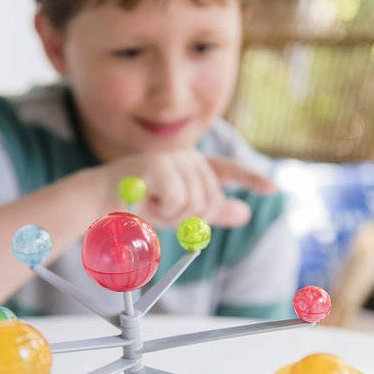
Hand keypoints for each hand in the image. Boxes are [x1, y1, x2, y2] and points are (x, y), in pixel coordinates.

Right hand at [104, 149, 276, 227]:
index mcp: (193, 165)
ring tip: (153, 205)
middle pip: (212, 199)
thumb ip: (211, 212)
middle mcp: (186, 155)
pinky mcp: (158, 164)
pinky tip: (147, 201)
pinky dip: (163, 209)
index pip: (228, 170)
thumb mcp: (179, 210)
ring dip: (173, 215)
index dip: (251, 178)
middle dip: (191, 217)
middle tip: (165, 214)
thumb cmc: (139, 203)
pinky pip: (178, 199)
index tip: (273, 189)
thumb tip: (246, 213)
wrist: (101, 199)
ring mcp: (172, 157)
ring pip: (195, 203)